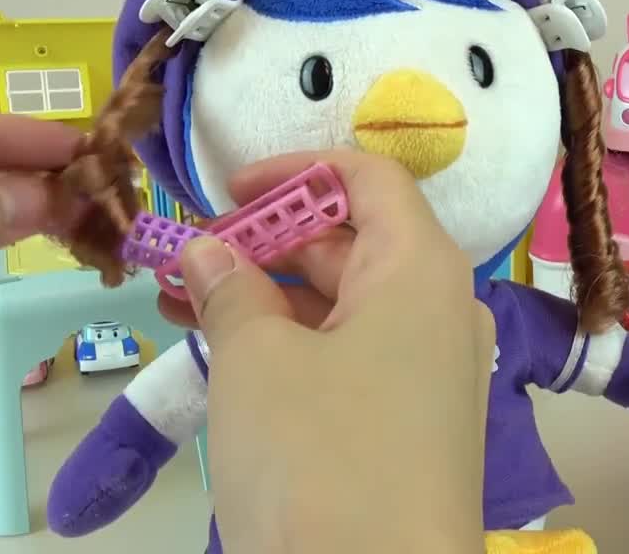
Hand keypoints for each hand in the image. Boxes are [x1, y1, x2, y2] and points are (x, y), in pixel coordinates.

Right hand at [172, 149, 492, 553]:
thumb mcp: (256, 362)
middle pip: (356, 242)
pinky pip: (356, 357)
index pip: (370, 179)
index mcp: (422, 269)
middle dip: (267, 243)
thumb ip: (230, 290)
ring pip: (349, 306)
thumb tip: (209, 252)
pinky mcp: (417, 425)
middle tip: (187, 262)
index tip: (226, 191)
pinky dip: (296, 347)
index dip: (296, 171)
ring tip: (185, 308)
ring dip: (270, 298)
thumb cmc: (318, 457)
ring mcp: (436, 372)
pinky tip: (232, 359)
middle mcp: (443, 310)